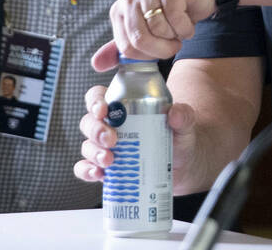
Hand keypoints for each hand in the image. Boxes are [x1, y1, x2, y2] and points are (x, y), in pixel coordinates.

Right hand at [73, 83, 200, 194]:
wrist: (184, 165)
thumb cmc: (179, 138)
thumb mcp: (184, 123)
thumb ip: (183, 115)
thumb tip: (174, 113)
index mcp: (124, 107)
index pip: (98, 97)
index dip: (95, 101)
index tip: (104, 110)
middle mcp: (111, 125)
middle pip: (89, 122)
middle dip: (96, 130)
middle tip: (111, 139)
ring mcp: (106, 148)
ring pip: (87, 146)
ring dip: (93, 152)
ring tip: (109, 160)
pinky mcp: (107, 168)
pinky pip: (86, 168)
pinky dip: (87, 171)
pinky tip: (98, 174)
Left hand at [91, 0, 216, 69]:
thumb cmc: (172, 13)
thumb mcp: (146, 33)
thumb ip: (124, 49)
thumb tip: (96, 65)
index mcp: (119, 11)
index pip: (126, 48)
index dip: (148, 56)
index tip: (160, 51)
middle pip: (140, 39)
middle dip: (163, 49)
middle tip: (174, 44)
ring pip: (159, 28)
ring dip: (176, 35)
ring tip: (180, 27)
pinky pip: (175, 15)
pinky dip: (186, 26)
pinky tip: (188, 20)